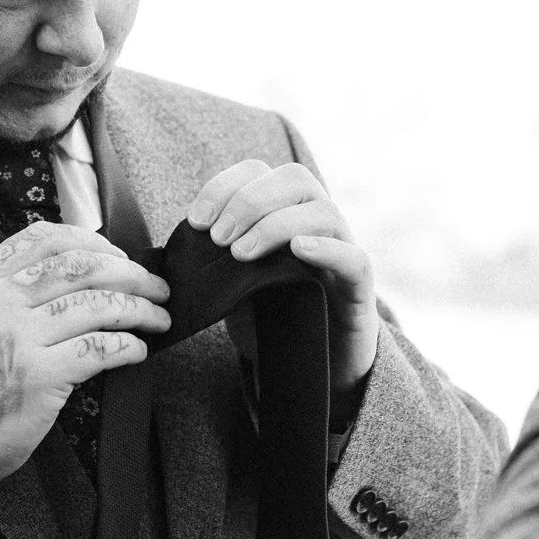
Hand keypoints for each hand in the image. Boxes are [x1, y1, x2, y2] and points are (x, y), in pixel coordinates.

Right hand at [0, 222, 171, 494]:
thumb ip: (14, 290)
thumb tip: (86, 272)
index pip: (47, 238)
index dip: (93, 242)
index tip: (119, 256)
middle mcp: (1, 302)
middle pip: (82, 267)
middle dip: (131, 274)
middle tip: (156, 287)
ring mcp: (20, 337)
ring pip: (97, 306)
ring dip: (139, 310)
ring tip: (158, 318)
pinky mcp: (40, 375)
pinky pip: (99, 349)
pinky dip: (128, 347)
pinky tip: (137, 350)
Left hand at [186, 160, 379, 390]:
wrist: (314, 365)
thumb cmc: (271, 317)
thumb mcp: (234, 280)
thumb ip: (215, 256)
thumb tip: (179, 244)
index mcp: (284, 212)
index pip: (258, 172)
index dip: (224, 186)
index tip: (196, 221)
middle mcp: (317, 223)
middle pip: (294, 178)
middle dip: (249, 201)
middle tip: (219, 239)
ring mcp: (342, 252)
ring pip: (322, 212)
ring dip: (276, 225)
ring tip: (242, 254)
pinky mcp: (359, 290)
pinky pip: (353, 258)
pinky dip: (326, 249)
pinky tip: (297, 251)